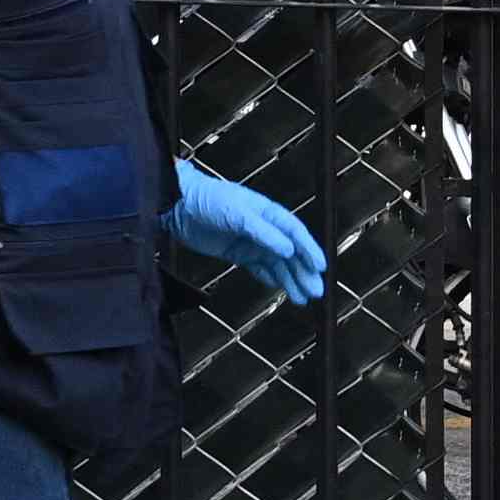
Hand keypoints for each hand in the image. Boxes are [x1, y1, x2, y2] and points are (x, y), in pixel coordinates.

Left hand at [168, 161, 328, 302]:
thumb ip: (264, 233)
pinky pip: (259, 268)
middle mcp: (264, 227)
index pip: (296, 232)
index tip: (321, 267)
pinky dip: (269, 278)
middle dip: (304, 272)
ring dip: (290, 280)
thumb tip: (289, 250)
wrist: (179, 206)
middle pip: (291, 252)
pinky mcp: (238, 253)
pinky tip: (280, 288)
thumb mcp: (238, 214)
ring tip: (302, 299)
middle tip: (316, 292)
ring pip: (277, 264)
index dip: (310, 249)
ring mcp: (251, 241)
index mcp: (268, 212)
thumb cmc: (209, 200)